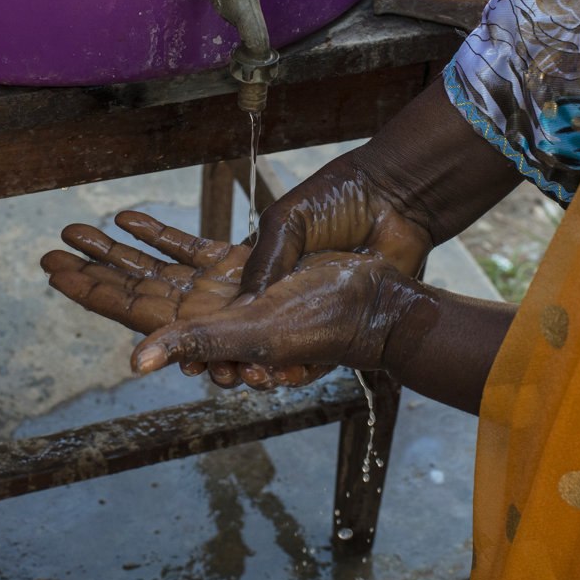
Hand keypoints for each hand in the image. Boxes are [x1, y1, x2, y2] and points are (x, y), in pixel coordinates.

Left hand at [40, 211, 415, 378]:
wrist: (372, 305)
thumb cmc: (321, 327)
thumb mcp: (253, 335)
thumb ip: (196, 343)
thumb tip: (135, 361)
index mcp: (198, 327)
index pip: (128, 308)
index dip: (89, 290)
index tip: (52, 270)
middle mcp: (203, 310)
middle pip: (131, 287)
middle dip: (92, 268)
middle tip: (50, 249)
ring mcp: (221, 287)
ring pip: (154, 265)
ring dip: (117, 247)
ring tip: (80, 227)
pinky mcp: (244, 264)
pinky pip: (191, 246)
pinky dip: (160, 234)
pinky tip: (132, 217)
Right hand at [194, 83, 520, 388]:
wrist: (395, 201)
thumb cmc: (338, 201)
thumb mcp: (289, 221)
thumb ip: (264, 260)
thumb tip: (242, 308)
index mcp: (262, 267)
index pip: (225, 307)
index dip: (203, 328)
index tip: (185, 347)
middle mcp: (282, 296)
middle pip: (245, 339)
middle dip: (227, 359)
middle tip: (217, 372)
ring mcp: (311, 316)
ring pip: (277, 357)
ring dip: (260, 371)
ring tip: (248, 378)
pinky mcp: (340, 330)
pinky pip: (314, 362)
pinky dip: (298, 372)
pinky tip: (285, 374)